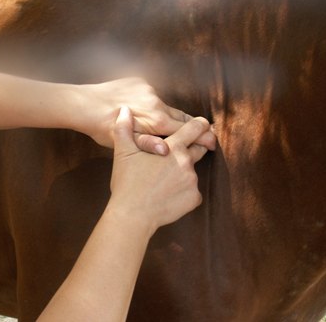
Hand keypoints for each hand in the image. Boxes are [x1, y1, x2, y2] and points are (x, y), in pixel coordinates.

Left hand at [73, 77, 215, 154]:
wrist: (83, 105)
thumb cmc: (102, 129)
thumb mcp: (125, 145)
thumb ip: (148, 145)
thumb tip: (167, 150)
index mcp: (156, 120)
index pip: (187, 128)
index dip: (203, 136)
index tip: (213, 140)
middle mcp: (157, 102)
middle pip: (181, 116)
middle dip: (191, 125)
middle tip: (203, 132)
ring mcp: (149, 90)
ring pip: (166, 106)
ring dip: (168, 115)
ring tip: (167, 126)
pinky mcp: (140, 81)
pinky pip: (153, 95)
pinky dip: (153, 104)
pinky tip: (145, 111)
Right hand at [107, 106, 209, 234]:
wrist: (132, 215)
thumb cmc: (127, 183)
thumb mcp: (122, 152)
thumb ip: (124, 128)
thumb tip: (124, 110)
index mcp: (173, 147)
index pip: (195, 128)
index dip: (201, 124)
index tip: (203, 125)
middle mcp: (187, 162)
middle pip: (200, 148)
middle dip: (195, 147)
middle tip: (182, 151)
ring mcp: (192, 181)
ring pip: (193, 172)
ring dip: (184, 172)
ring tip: (166, 180)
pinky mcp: (194, 199)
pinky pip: (193, 192)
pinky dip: (184, 192)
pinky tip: (169, 195)